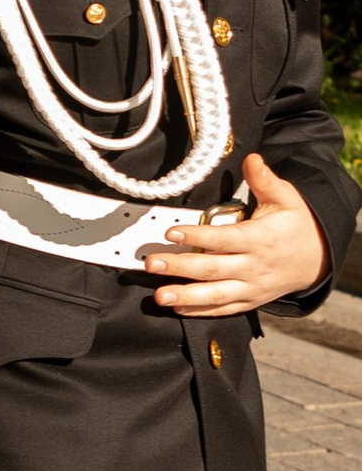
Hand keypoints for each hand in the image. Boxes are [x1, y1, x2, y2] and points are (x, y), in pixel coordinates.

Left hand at [149, 150, 328, 318]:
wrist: (318, 259)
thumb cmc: (296, 225)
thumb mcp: (287, 199)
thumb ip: (265, 180)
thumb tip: (251, 159)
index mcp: (260, 239)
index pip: (224, 239)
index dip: (197, 236)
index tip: (171, 232)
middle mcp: (254, 266)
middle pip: (212, 269)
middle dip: (180, 267)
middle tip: (152, 264)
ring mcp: (251, 286)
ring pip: (215, 295)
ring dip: (186, 296)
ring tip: (160, 296)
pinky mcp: (250, 300)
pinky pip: (224, 309)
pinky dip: (201, 311)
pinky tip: (178, 308)